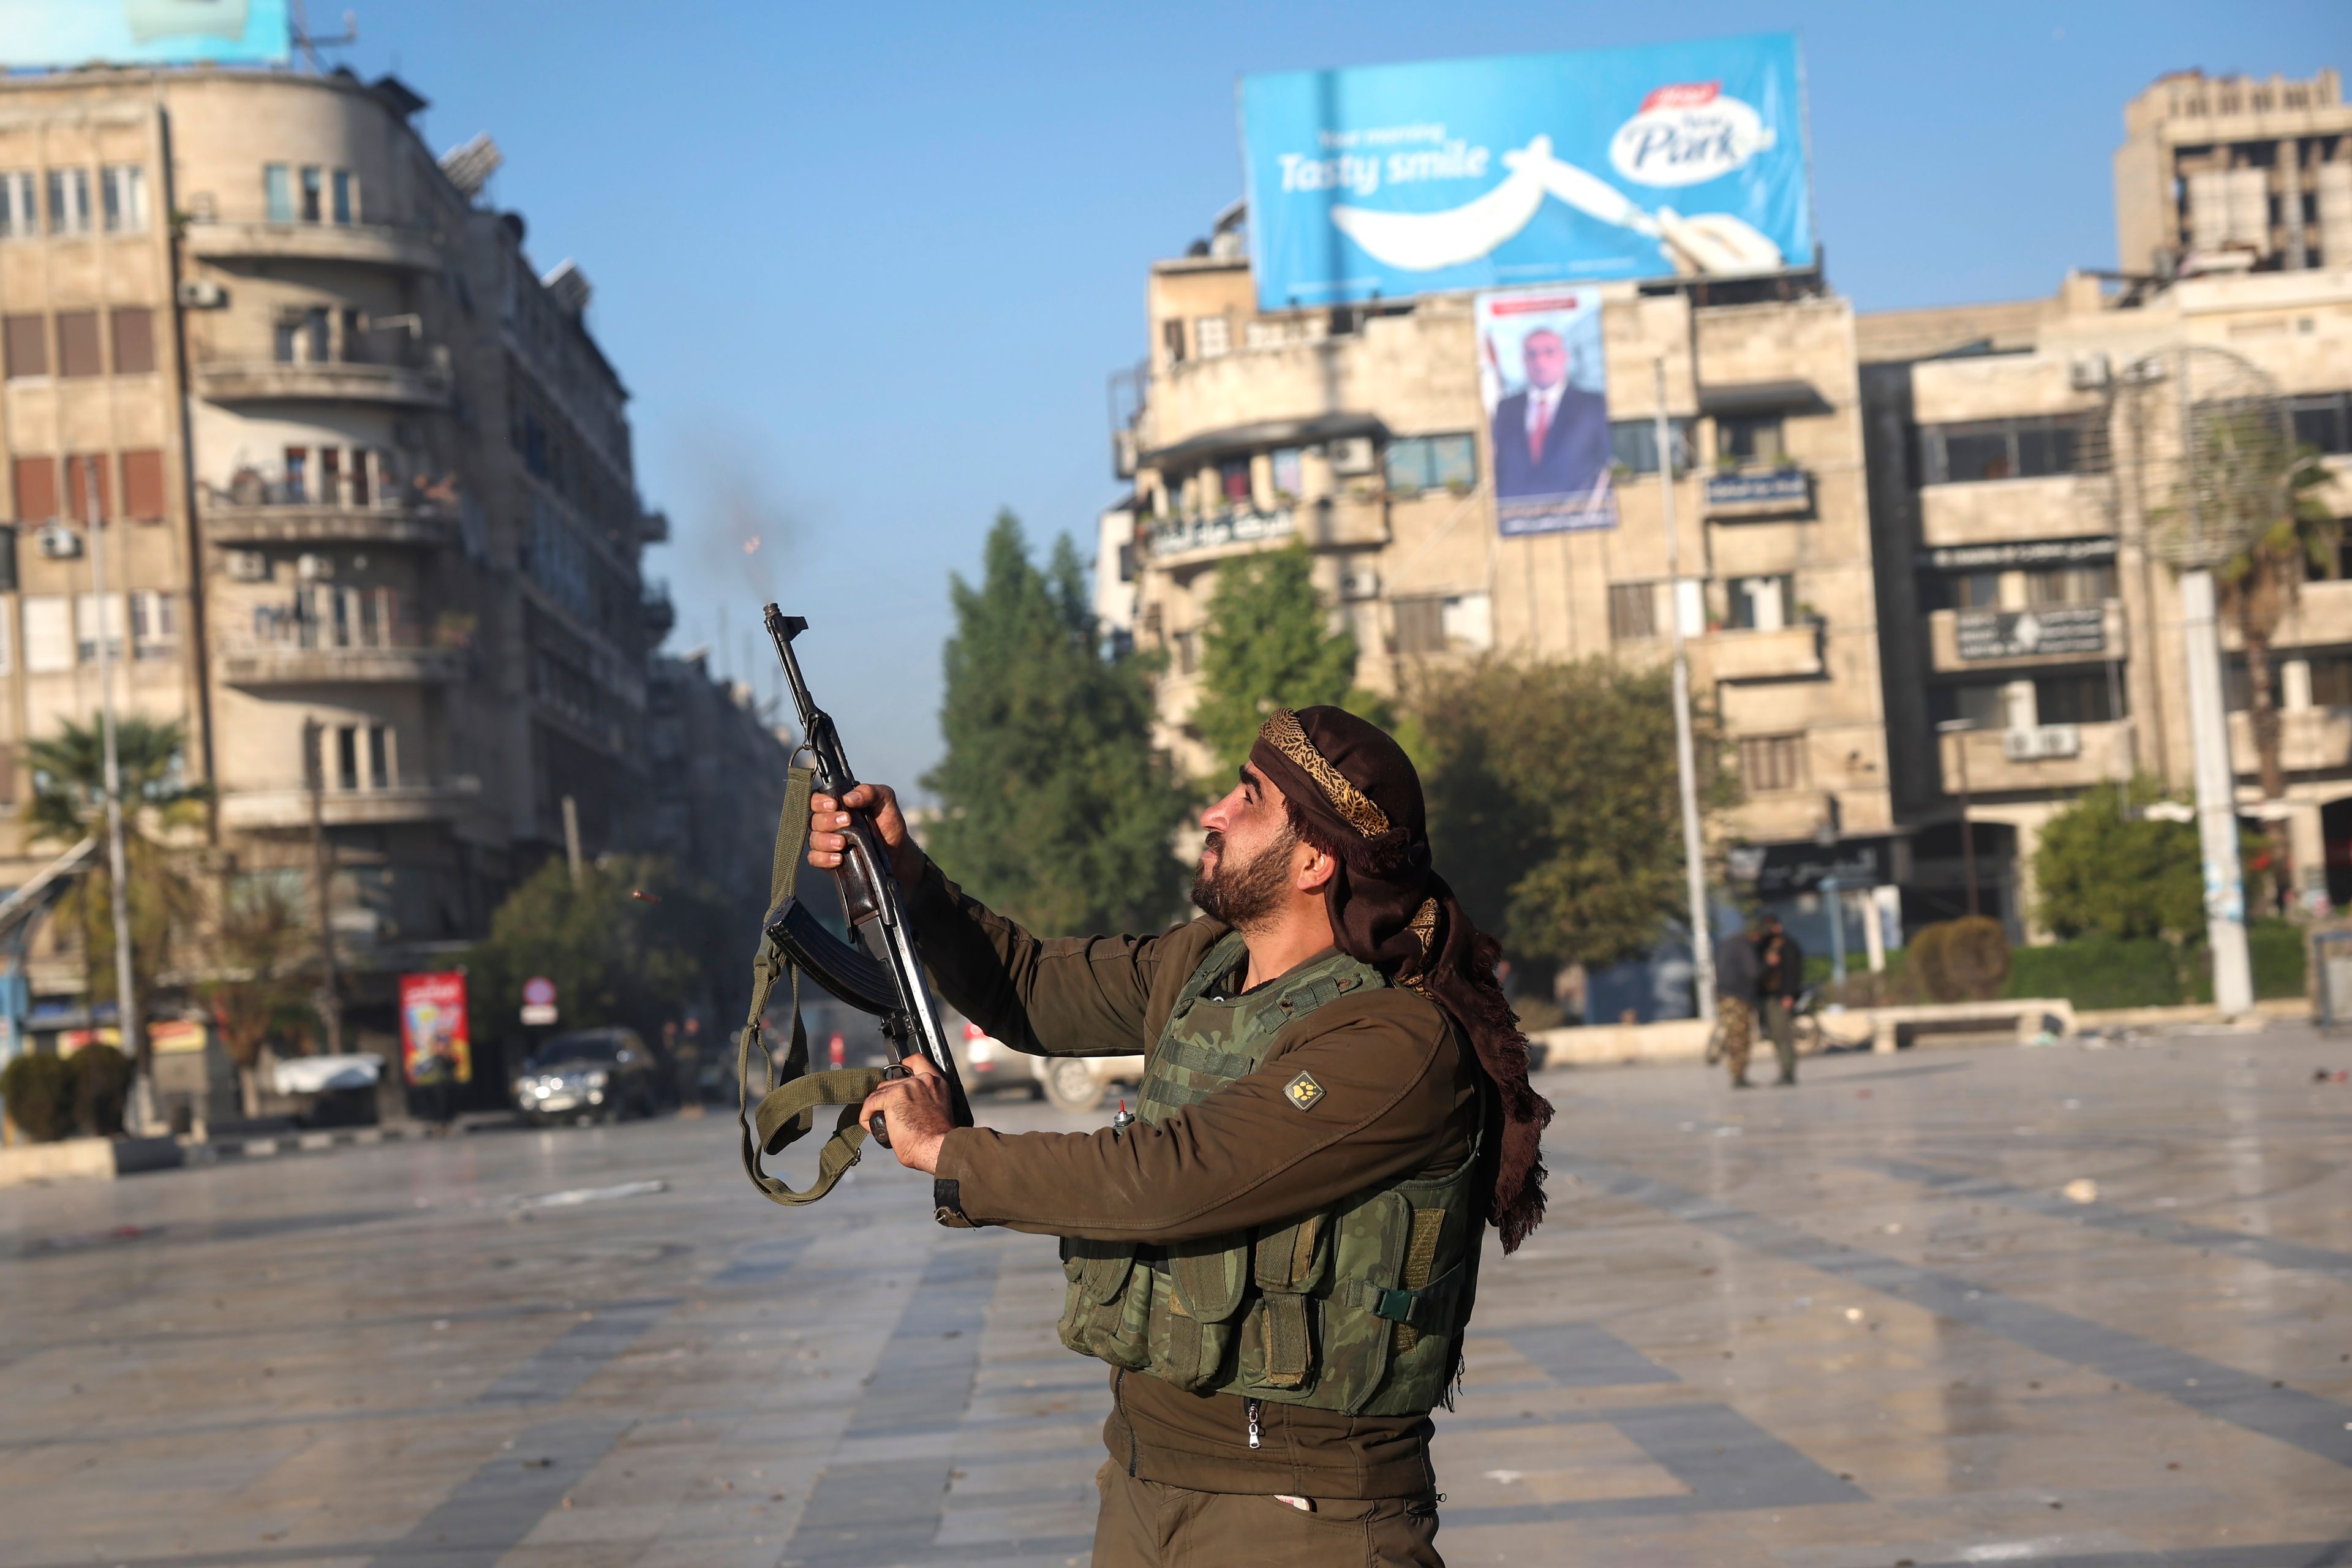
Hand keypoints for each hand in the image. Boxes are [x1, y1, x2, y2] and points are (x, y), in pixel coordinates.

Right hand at [808, 782, 924, 885]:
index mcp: (837, 805)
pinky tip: (838, 858)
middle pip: (814, 820)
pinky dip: (824, 858)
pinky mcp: (828, 860)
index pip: (817, 800)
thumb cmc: (888, 823)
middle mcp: (828, 823)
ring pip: (814, 840)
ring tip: (842, 842)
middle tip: (847, 821)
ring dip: (826, 840)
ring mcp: (827, 842)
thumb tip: (849, 797)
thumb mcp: (885, 801)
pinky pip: (815, 859)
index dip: (820, 801)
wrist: (897, 851)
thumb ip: (870, 792)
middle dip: (828, 820)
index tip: (834, 805)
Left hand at [858, 1052, 952, 1172]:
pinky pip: (870, 1103)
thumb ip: (925, 1100)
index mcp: (935, 1083)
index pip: (917, 1061)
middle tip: (890, 1117)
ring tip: (883, 1125)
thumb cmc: (938, 1139)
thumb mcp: (938, 1110)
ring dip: (877, 1108)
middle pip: (892, 1082)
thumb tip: (908, 1108)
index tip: (899, 1076)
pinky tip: (872, 1127)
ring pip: (880, 1093)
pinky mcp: (892, 1097)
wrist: (937, 1148)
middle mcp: (921, 1080)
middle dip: (887, 1098)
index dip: (905, 1065)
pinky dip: (867, 1116)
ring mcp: (906, 1087)